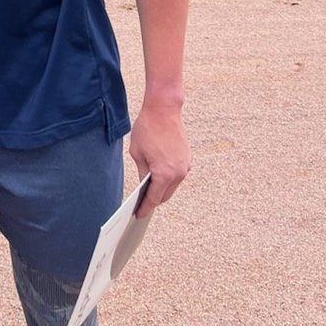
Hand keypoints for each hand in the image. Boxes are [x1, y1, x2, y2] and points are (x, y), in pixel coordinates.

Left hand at [128, 100, 190, 218]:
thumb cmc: (147, 129)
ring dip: (162, 189)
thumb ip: (142, 173)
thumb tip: (144, 186)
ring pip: (172, 186)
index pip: (154, 199)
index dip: (145, 208)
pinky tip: (158, 176)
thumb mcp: (137, 153)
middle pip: (165, 195)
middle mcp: (178, 173)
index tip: (139, 215)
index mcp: (164, 173)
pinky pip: (177, 175)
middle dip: (153, 200)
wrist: (164, 110)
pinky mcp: (187, 159)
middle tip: (141, 204)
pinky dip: (168, 178)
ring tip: (148, 191)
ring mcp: (185, 166)